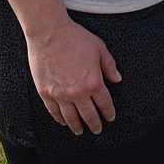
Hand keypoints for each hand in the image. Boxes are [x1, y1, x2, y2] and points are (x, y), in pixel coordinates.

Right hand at [26, 19, 121, 135]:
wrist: (49, 32)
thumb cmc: (75, 37)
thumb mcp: (99, 48)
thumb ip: (109, 65)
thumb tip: (117, 79)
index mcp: (93, 82)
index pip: (104, 103)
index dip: (109, 112)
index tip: (110, 117)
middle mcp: (78, 92)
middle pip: (89, 115)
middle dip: (95, 124)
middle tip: (97, 130)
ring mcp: (60, 94)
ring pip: (71, 118)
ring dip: (77, 126)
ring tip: (80, 131)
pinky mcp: (46, 93)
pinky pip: (54, 112)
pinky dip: (60, 119)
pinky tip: (63, 122)